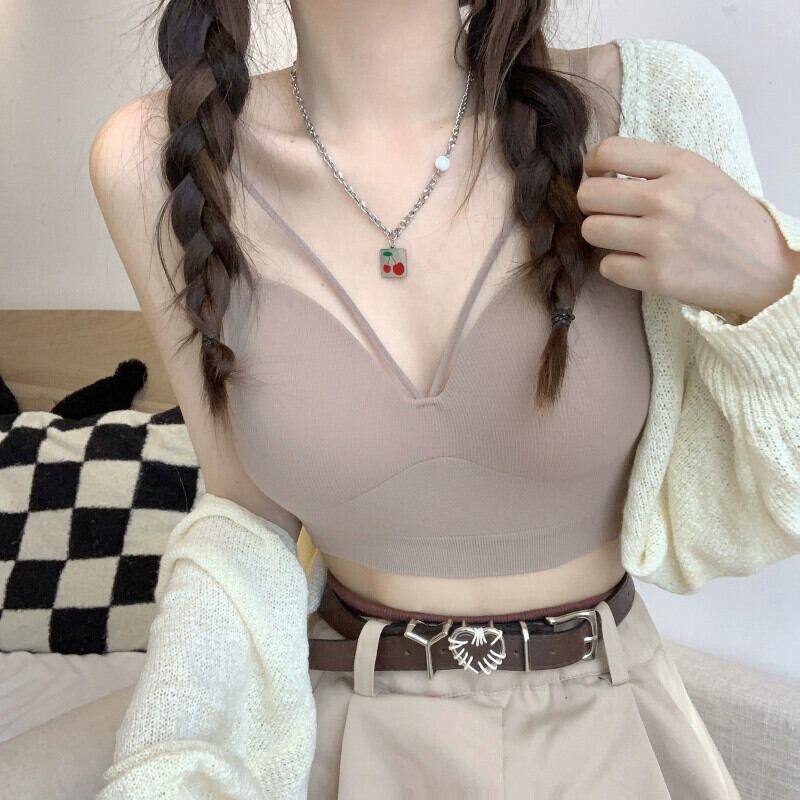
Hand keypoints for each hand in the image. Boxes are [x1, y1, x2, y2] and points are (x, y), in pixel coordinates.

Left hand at [577, 136, 799, 318]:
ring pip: (591, 231)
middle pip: (589, 195)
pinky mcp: (658, 276)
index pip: (608, 151)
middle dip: (592, 205)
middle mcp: (667, 198)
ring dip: (602, 237)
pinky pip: (607, 267)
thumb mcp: (700, 175)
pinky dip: (617, 267)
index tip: (598, 177)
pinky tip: (638, 263)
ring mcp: (661, 239)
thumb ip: (654, 169)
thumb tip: (599, 172)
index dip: (592, 166)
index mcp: (679, 165)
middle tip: (609, 213)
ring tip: (625, 239)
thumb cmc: (728, 219)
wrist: (768, 266)